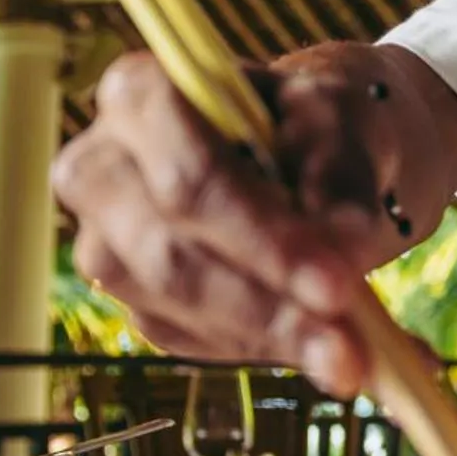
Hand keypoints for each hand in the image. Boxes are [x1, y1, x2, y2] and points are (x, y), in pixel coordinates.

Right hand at [52, 42, 456, 397]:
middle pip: (170, 255)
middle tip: (353, 345)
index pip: (188, 177)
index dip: (259, 236)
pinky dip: (267, 349)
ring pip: (178, 308)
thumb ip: (342, 175)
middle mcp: (101, 171)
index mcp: (139, 96)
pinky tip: (326, 349)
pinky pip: (193, 340)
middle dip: (267, 306)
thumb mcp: (346, 122)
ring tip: (356, 359)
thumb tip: (344, 251)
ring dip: (271, 339)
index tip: (334, 283)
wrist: (321, 150)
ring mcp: (109, 243)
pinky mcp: (138, 301)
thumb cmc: (322, 121)